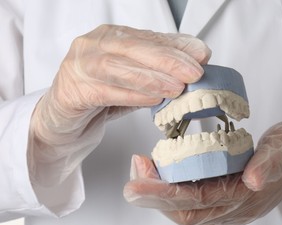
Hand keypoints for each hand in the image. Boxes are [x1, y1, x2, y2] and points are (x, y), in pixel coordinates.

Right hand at [29, 25, 210, 184]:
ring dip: (152, 78)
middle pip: (134, 48)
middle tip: (194, 72)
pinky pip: (105, 91)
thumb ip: (160, 68)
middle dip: (168, 60)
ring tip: (177, 88)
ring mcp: (79, 65)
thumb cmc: (101, 93)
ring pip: (119, 67)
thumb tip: (196, 58)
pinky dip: (132, 95)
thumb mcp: (135, 78)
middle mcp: (94, 45)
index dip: (177, 46)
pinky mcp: (72, 90)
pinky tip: (152, 99)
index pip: (149, 38)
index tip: (202, 55)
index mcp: (112, 36)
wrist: (64, 116)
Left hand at [123, 119, 281, 224]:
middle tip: (133, 171)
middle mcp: (234, 208)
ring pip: (186, 210)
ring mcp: (229, 206)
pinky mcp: (226, 198)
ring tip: (141, 168)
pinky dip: (171, 188)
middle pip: (185, 213)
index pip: (198, 202)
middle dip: (153, 196)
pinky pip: (192, 200)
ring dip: (159, 193)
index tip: (137, 180)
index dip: (165, 194)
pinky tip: (161, 170)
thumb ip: (272, 162)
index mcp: (247, 197)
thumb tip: (254, 180)